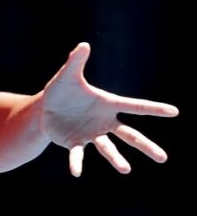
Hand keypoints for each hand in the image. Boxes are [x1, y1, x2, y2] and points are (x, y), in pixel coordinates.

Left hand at [41, 42, 178, 176]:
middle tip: (163, 158)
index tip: (174, 112)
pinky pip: (78, 154)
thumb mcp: (67, 75)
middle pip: (129, 134)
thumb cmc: (61, 90)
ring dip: (116, 159)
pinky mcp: (75, 143)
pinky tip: (76, 173)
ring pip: (108, 147)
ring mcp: (92, 134)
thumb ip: (76, 61)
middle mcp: (104, 122)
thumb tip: (84, 44)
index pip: (134, 106)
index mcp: (107, 104)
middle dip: (145, 145)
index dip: (154, 109)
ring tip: (126, 170)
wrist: (45, 108)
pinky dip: (77, 163)